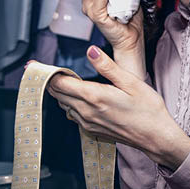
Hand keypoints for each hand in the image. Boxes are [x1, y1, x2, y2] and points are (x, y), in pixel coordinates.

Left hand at [46, 46, 189, 169]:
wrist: (156, 137)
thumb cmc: (148, 110)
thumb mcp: (131, 82)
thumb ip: (107, 67)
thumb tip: (91, 51)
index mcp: (95, 96)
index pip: (59, 83)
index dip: (45, 72)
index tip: (33, 65)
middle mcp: (87, 112)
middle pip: (57, 94)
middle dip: (49, 81)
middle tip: (44, 70)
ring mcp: (88, 123)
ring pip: (63, 105)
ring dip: (60, 93)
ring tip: (63, 81)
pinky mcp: (92, 130)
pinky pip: (73, 115)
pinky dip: (70, 104)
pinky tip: (81, 98)